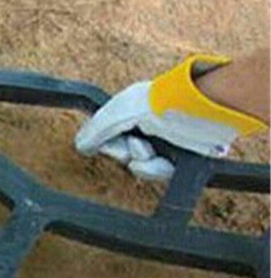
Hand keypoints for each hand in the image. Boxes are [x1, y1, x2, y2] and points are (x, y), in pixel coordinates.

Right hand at [74, 55, 266, 180]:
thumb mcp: (117, 112)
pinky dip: (156, 169)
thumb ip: (95, 130)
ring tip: (150, 150)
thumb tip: (80, 145)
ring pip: (138, 166)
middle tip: (136, 143)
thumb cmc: (161, 103)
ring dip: (142, 163)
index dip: (108, 144)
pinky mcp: (179, 158)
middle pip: (122, 154)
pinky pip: (156, 174)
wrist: (198, 111)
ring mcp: (164, 143)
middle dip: (126, 153)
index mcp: (133, 111)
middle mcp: (148, 127)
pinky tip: (163, 160)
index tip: (109, 142)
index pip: (108, 137)